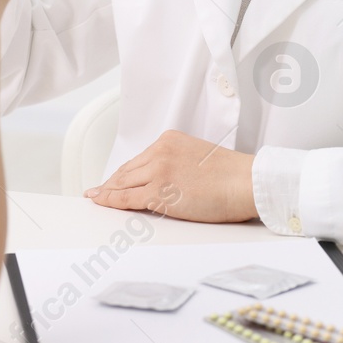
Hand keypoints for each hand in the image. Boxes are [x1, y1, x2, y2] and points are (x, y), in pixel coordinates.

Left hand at [86, 130, 258, 222]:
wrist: (246, 181)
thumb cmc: (231, 174)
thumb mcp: (197, 157)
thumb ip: (177, 163)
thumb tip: (165, 180)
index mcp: (169, 140)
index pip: (139, 159)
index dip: (123, 172)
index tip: (113, 179)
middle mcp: (160, 151)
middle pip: (127, 170)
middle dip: (111, 182)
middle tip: (98, 191)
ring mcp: (158, 171)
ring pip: (123, 183)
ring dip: (107, 192)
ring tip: (96, 198)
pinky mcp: (158, 191)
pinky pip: (126, 198)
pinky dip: (110, 200)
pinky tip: (101, 202)